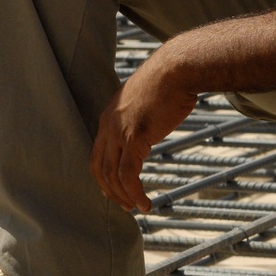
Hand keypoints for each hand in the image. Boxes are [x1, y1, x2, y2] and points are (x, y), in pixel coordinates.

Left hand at [90, 44, 199, 212]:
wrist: (177, 68)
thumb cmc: (169, 80)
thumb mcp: (147, 100)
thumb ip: (141, 117)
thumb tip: (149, 130)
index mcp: (109, 115)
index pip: (98, 153)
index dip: (104, 176)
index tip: (114, 190)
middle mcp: (108, 124)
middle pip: (99, 167)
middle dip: (110, 190)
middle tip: (124, 205)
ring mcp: (119, 131)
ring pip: (112, 175)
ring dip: (123, 196)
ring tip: (137, 207)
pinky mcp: (134, 137)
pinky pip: (128, 174)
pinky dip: (135, 192)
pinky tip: (145, 203)